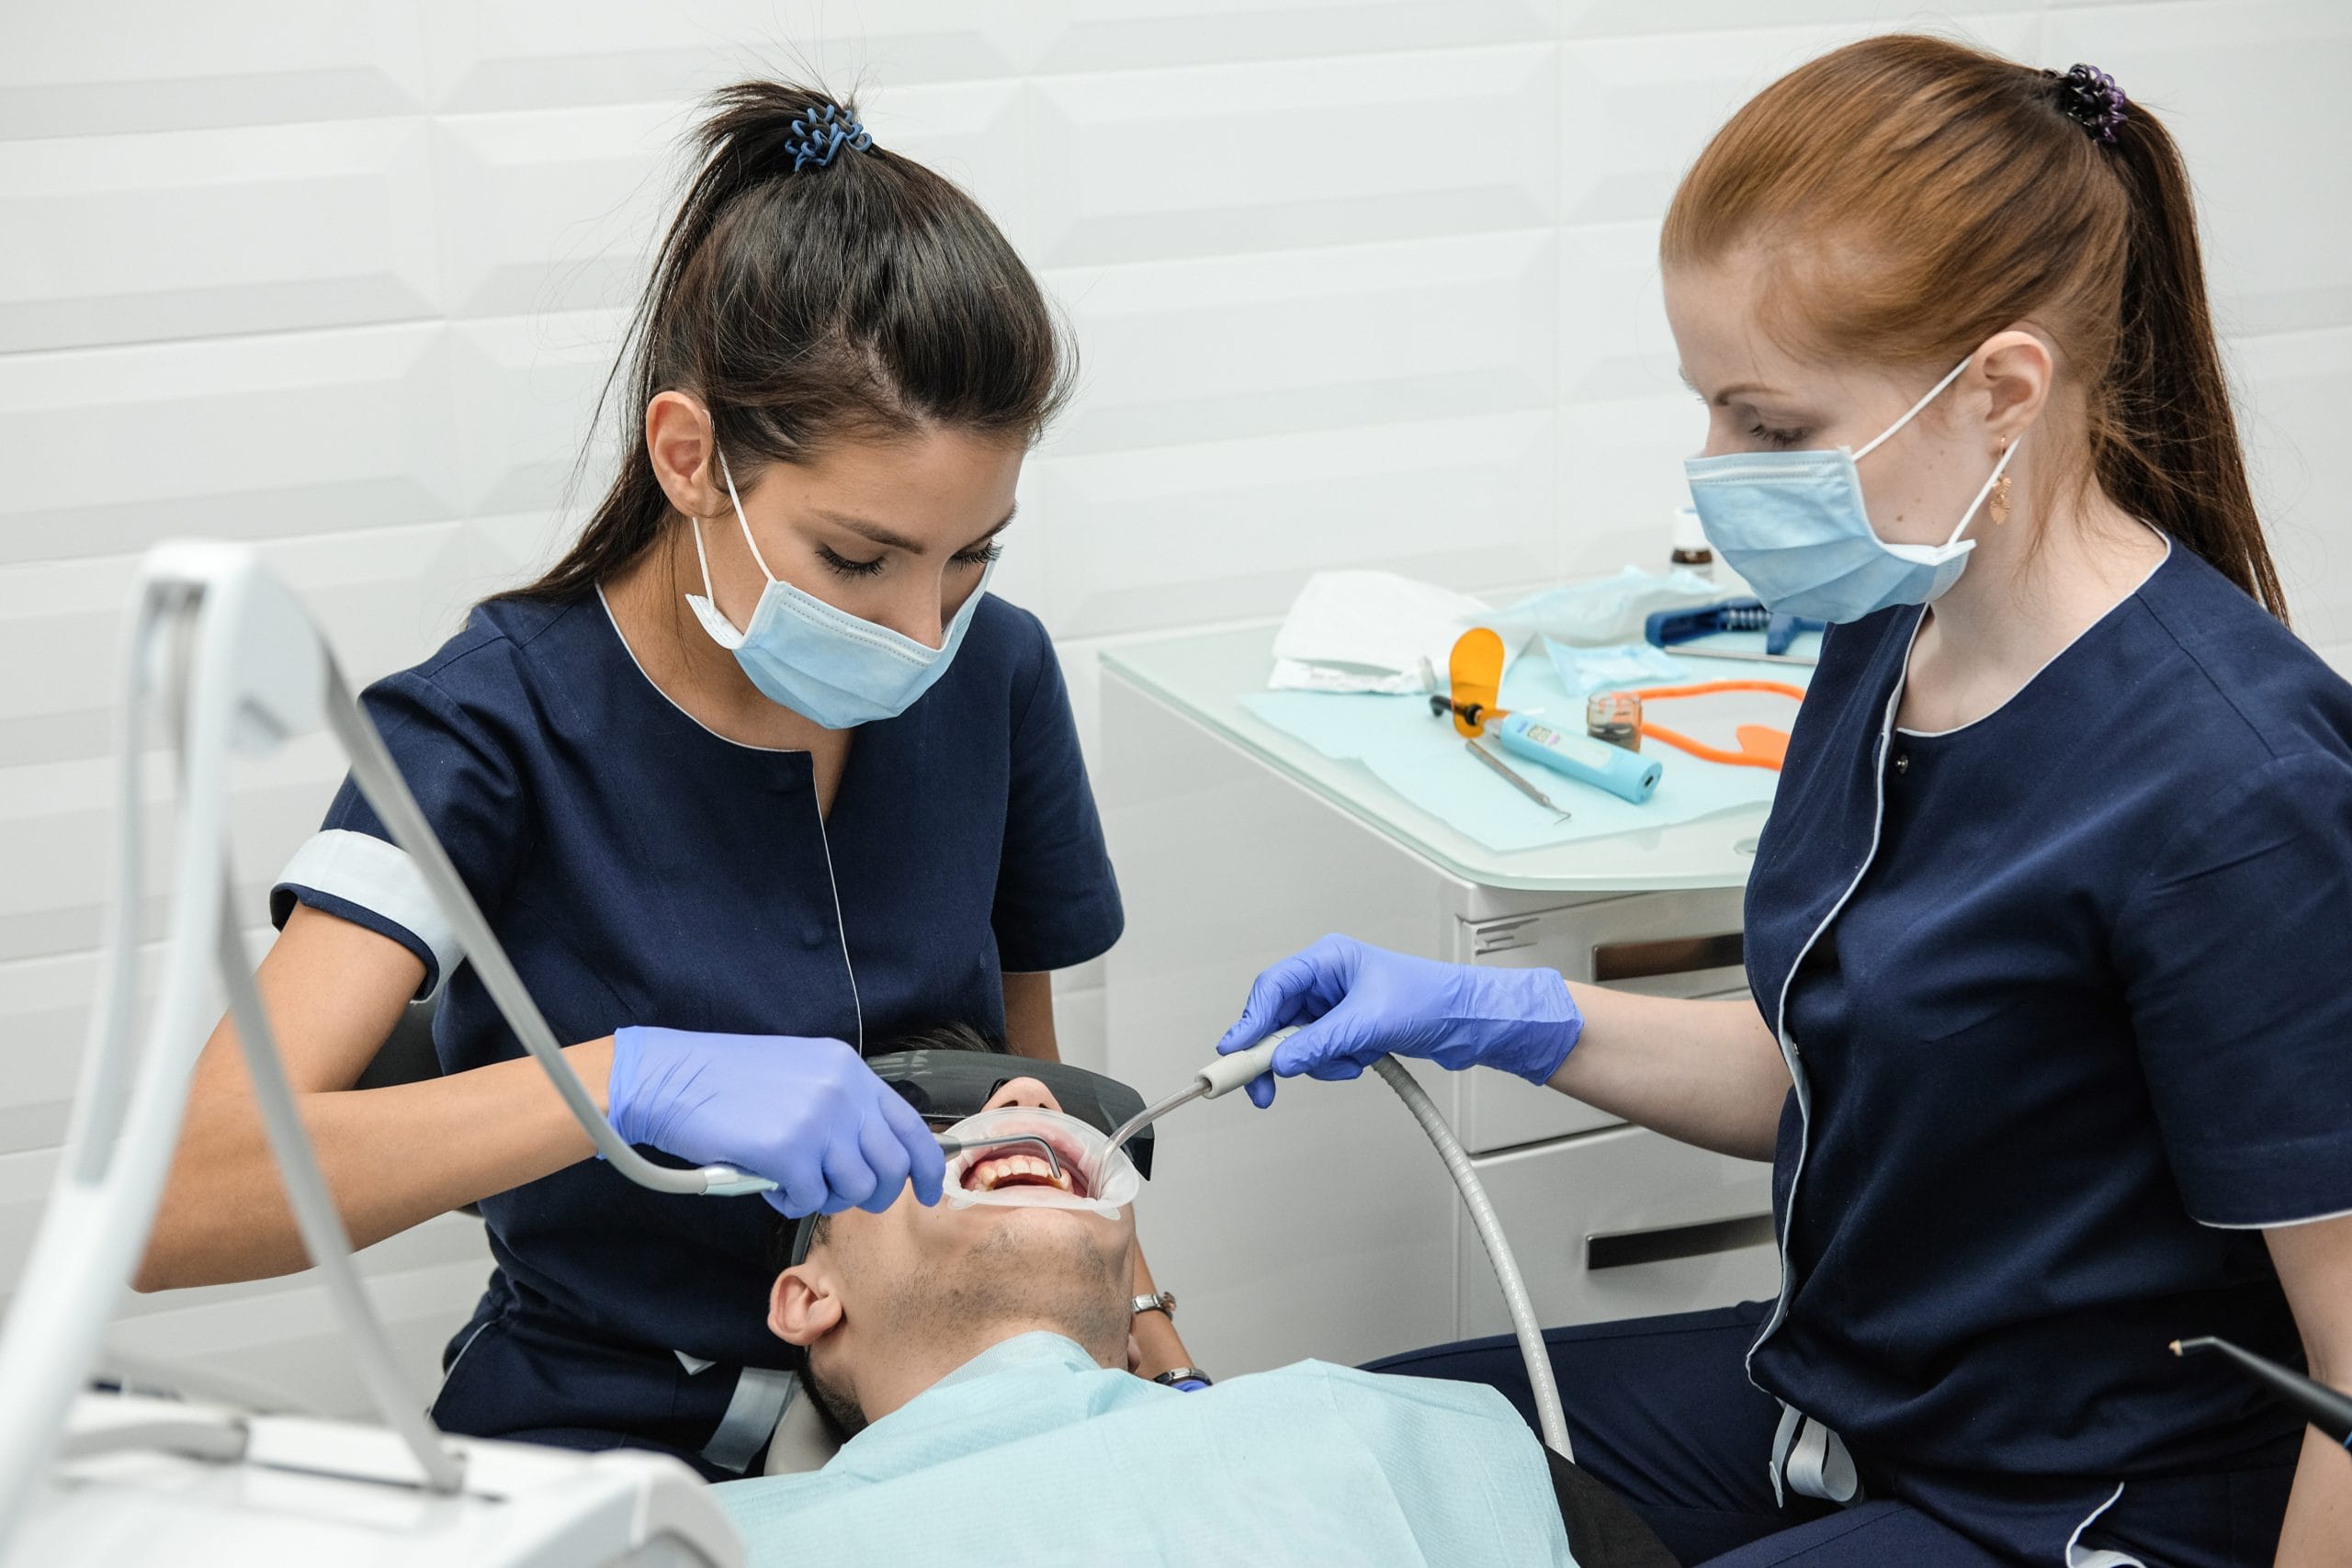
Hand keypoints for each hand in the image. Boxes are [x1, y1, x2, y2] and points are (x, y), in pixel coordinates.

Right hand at [606, 1027, 944, 1218]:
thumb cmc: (727, 1082)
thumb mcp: (802, 1075)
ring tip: (793, 1181)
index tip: (929, 1192)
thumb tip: (870, 1155)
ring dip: (825, 1197)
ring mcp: (817, 1121)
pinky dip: (791, 1202)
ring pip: (853, 1189)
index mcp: (849, 1071)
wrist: (671, 1078)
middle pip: (889, 1167)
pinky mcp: (788, 1151)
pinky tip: (769, 1183)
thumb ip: (841, 1107)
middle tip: (839, 1195)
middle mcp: (843, 1092)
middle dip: (872, 1194)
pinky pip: (811, 1200)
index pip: (910, 1127)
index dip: (926, 1167)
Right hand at [1214, 935, 1581, 1105]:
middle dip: (1278, 1053)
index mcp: (1328, 960)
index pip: (1273, 988)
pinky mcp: (1349, 1030)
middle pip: (1278, 1019)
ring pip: (1299, 1043)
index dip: (1249, 1021)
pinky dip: (1336, 1064)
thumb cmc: (1432, 999)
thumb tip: (1282, 1061)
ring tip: (1351, 1061)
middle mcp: (1328, 980)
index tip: (1234, 1053)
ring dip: (1319, 1061)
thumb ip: (1321, 1042)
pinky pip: (1322, 1054)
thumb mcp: (1370, 1021)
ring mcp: (1337, 1007)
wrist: (1470, 1021)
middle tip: (1262, 1087)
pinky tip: (1363, 1060)